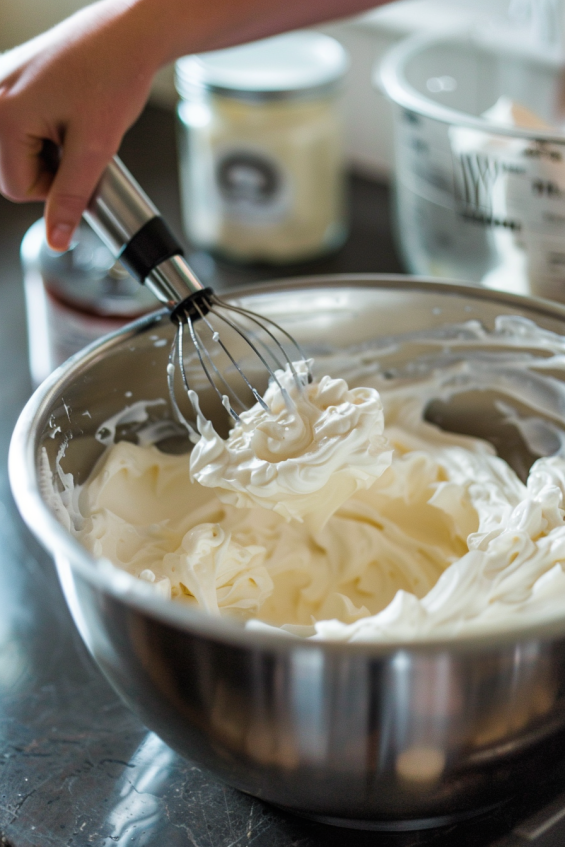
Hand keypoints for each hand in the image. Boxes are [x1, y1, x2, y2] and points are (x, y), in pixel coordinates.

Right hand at [0, 0, 160, 250]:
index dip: (55, 188)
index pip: (16, 188)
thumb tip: (58, 240)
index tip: (80, 163)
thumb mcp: (95, 149)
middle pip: (9, 171)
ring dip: (45, 151)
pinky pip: (14, 127)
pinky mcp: (7, 79)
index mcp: (3, 115)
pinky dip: (41, 131)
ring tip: (72, 125)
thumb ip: (71, 198)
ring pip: (12, 152)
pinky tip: (63, 113)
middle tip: (78, 141)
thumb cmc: (114, 77)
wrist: (126, 35)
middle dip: (47, 169)